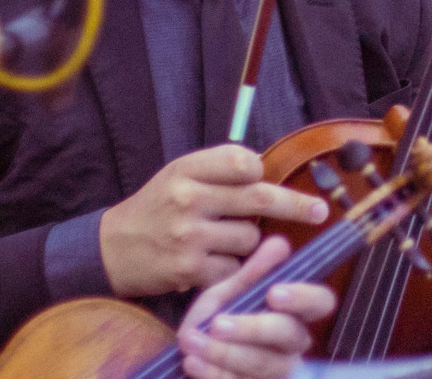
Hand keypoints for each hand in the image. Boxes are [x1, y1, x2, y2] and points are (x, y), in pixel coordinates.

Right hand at [99, 144, 329, 297]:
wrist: (112, 249)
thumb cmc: (157, 207)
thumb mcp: (179, 174)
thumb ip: (219, 169)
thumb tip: (266, 171)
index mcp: (187, 170)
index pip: (242, 162)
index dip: (257, 171)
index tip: (261, 177)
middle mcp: (189, 199)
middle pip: (260, 199)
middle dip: (297, 205)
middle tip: (320, 211)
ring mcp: (189, 236)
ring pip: (250, 238)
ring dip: (247, 242)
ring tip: (220, 239)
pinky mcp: (189, 269)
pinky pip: (234, 268)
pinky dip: (231, 268)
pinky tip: (211, 261)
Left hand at [174, 233, 333, 378]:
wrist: (188, 352)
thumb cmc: (218, 316)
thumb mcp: (230, 291)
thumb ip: (254, 272)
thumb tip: (279, 241)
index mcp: (296, 312)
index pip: (320, 302)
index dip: (302, 298)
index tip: (274, 292)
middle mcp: (293, 344)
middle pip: (289, 336)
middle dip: (253, 328)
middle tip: (218, 323)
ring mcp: (275, 372)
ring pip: (261, 364)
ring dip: (224, 353)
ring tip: (193, 340)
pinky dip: (212, 373)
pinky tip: (191, 361)